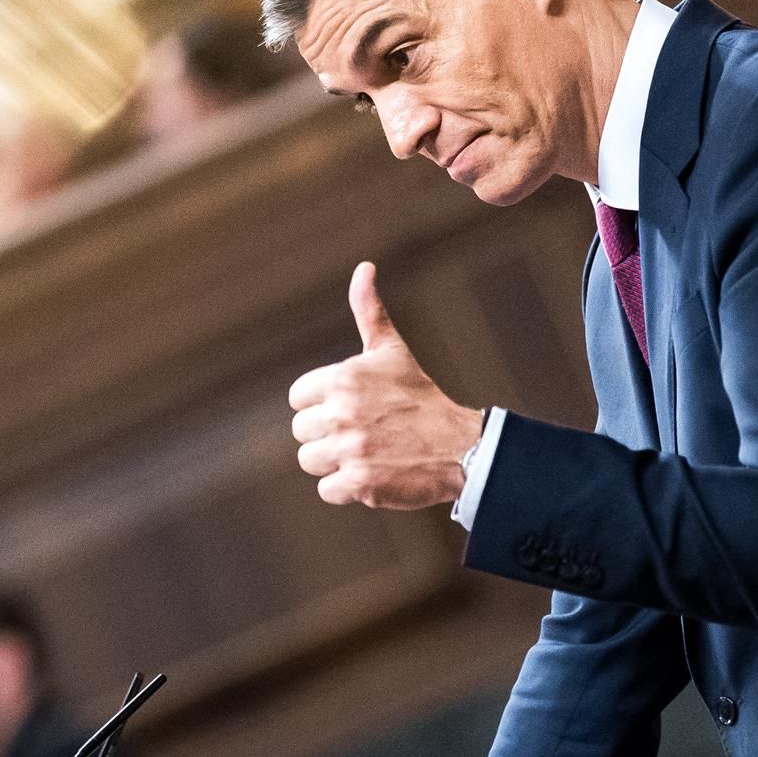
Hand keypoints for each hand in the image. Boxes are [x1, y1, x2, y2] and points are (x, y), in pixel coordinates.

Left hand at [289, 262, 483, 508]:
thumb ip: (368, 310)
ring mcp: (351, 449)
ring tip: (366, 452)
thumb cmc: (419, 396)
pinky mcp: (361, 483)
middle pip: (302, 431)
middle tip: (362, 432)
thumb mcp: (391, 350)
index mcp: (342, 378)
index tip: (350, 407)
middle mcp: (343, 412)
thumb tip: (364, 266)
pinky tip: (372, 473)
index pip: (297, 398)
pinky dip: (347, 488)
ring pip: (310, 461)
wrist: (460, 446)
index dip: (321, 404)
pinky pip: (328, 490)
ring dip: (334, 462)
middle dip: (327, 435)